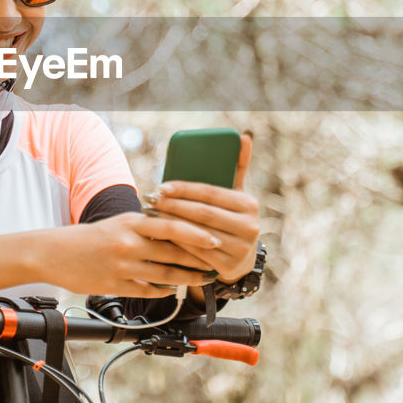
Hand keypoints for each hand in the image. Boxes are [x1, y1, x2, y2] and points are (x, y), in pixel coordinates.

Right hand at [46, 211, 221, 297]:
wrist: (54, 252)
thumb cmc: (89, 237)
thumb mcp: (119, 223)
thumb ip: (145, 226)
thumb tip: (176, 230)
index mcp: (131, 222)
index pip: (172, 226)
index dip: (197, 234)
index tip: (215, 240)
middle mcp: (129, 242)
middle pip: (173, 252)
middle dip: (199, 259)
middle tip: (217, 262)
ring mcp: (122, 265)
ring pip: (164, 274)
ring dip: (187, 277)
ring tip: (203, 278)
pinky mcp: (115, 284)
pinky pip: (147, 290)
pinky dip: (164, 290)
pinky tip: (174, 290)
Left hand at [145, 132, 259, 281]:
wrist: (242, 259)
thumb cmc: (232, 219)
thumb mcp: (237, 195)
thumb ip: (238, 166)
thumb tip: (244, 136)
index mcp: (249, 204)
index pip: (211, 193)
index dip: (185, 189)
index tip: (162, 186)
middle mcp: (250, 227)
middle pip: (202, 213)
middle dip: (174, 205)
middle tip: (152, 199)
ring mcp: (240, 249)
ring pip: (197, 233)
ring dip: (171, 223)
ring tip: (152, 214)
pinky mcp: (228, 266)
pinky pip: (196, 253)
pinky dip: (177, 242)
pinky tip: (160, 234)